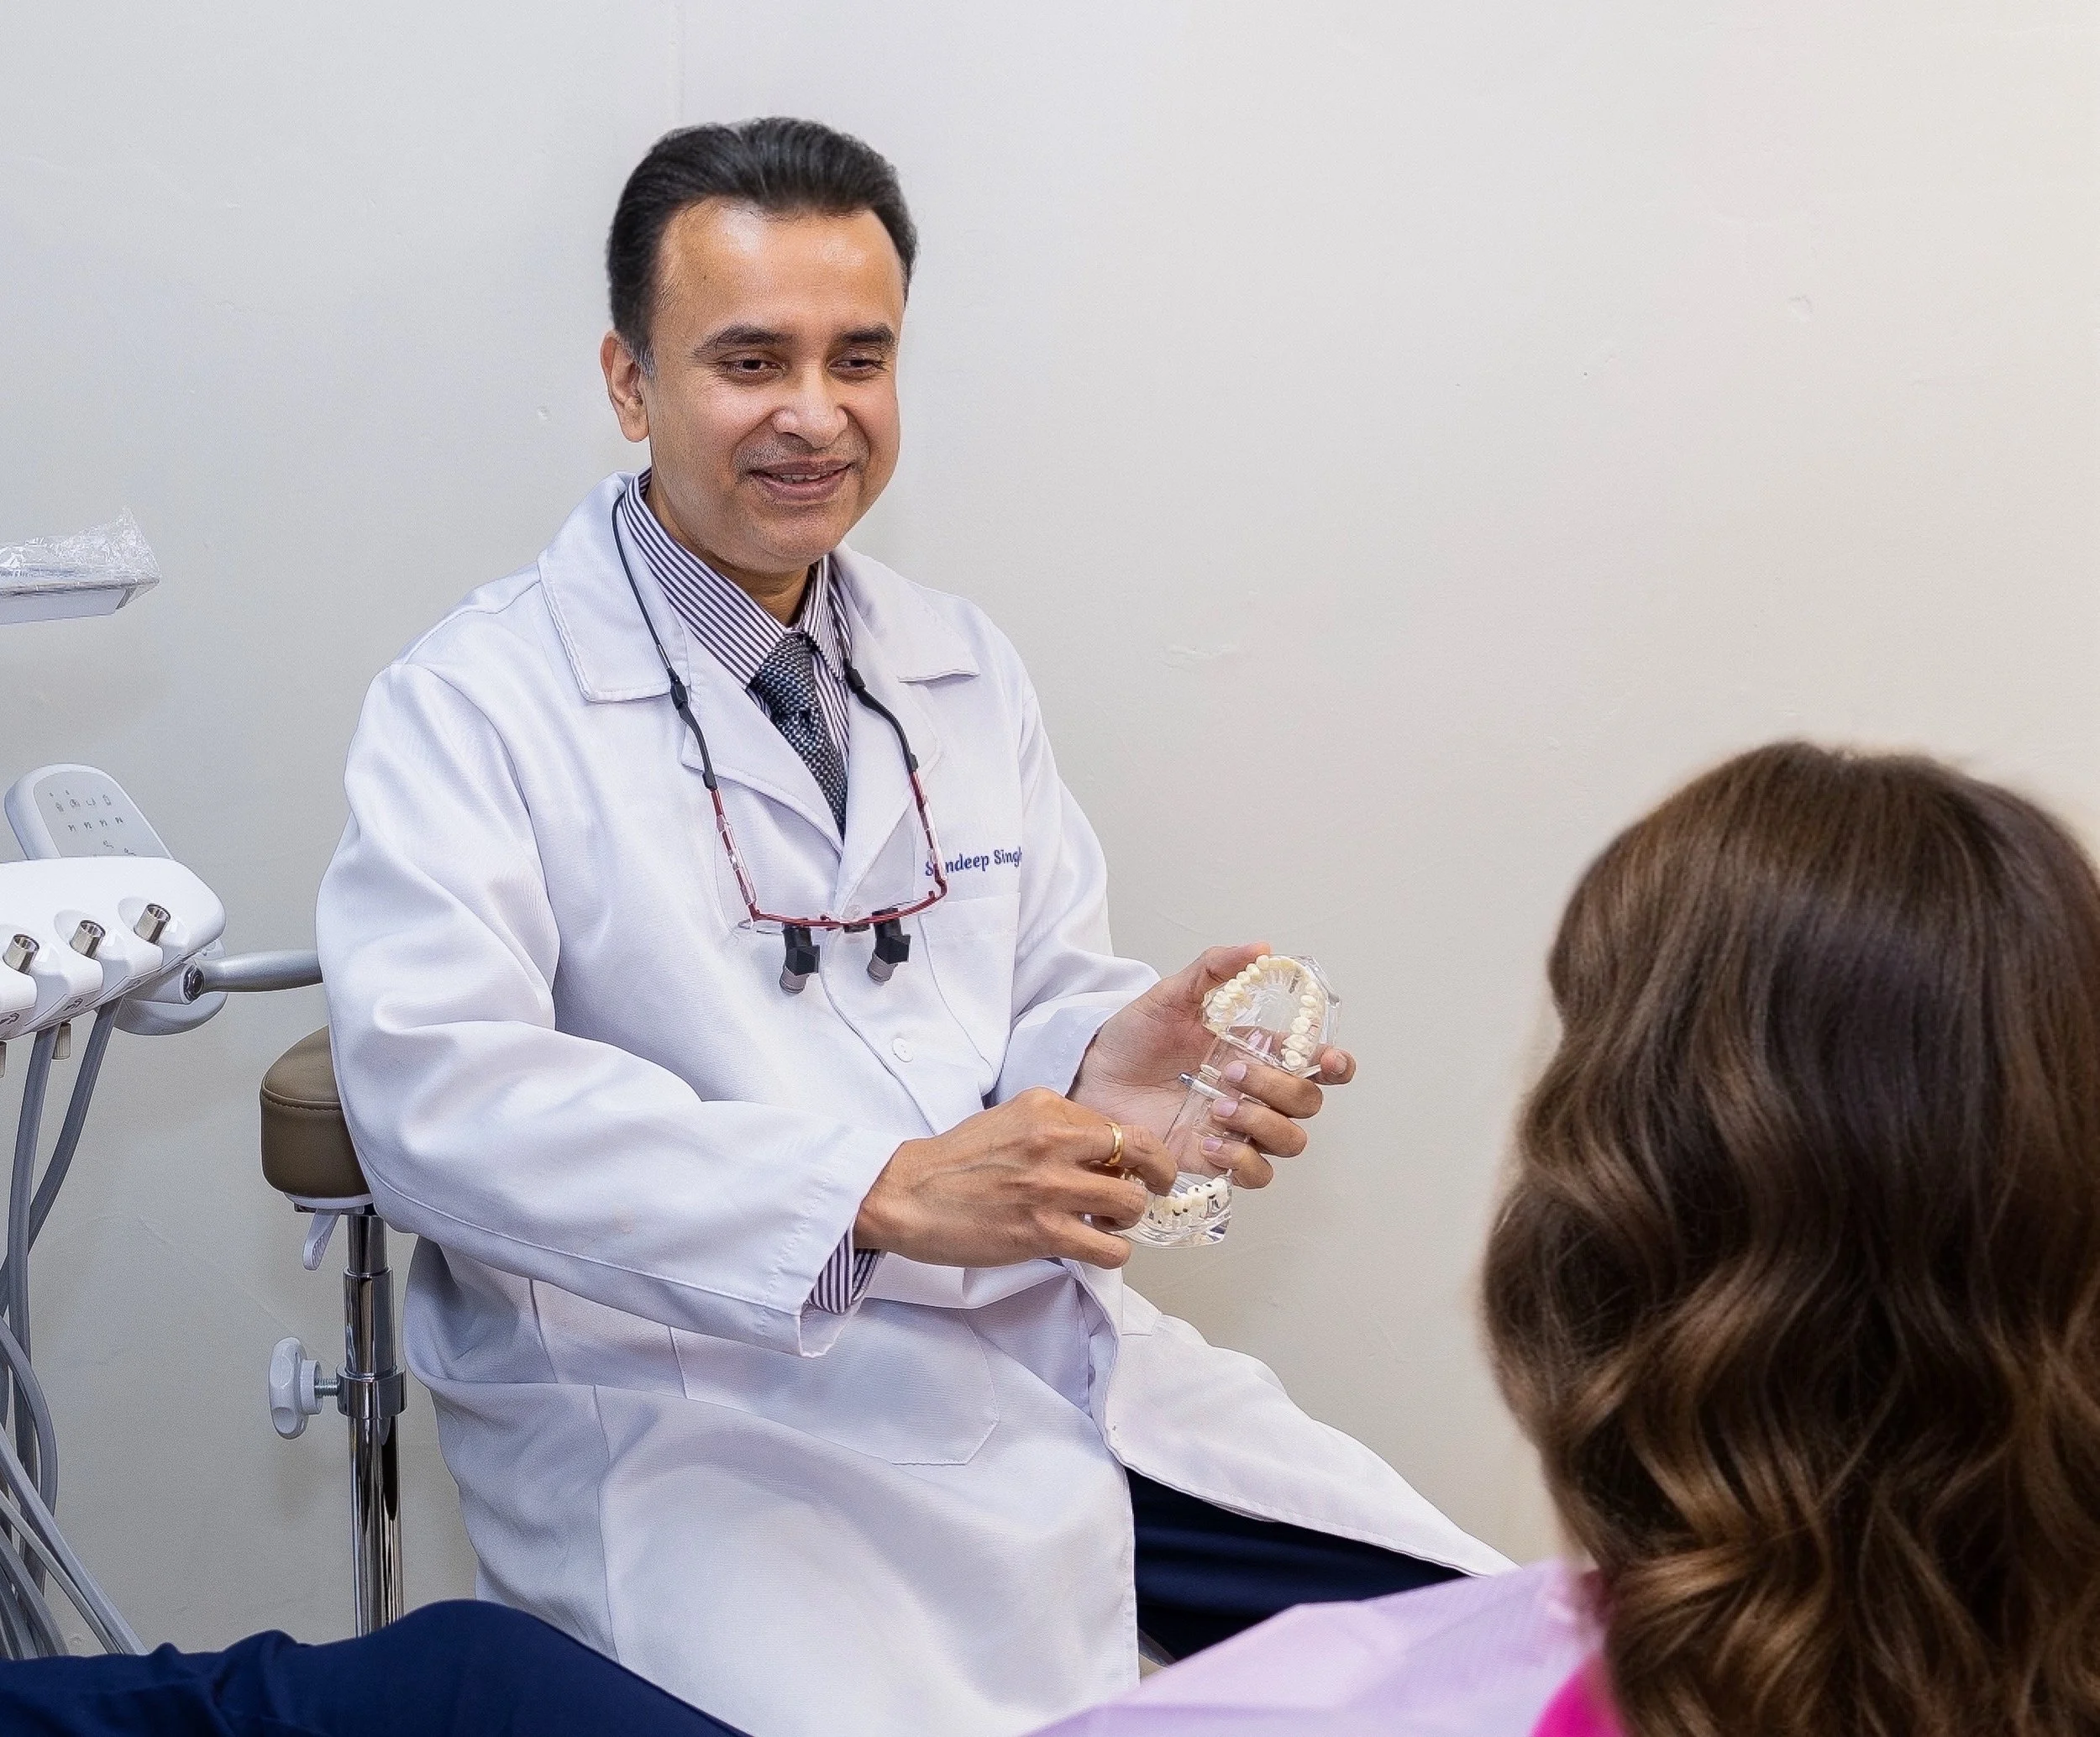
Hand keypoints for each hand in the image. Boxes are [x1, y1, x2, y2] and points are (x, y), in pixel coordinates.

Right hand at [854, 1088, 1174, 1269]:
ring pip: (1130, 1203)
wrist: (907, 1195)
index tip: (1143, 1166)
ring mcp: (1049, 1187)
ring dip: (1128, 1219)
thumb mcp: (1010, 1120)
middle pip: (1140, 1154)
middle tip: (1153, 1191)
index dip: (1141, 1151)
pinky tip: (1097, 1248)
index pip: (1119, 1126)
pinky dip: (1113, 1253)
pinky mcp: (1041, 1231)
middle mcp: (1053, 1140)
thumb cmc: (955, 1161)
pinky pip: (1108, 1248)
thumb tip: (1103, 1152)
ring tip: (1109, 1224)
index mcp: (1046, 1108)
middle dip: (1157, 1177)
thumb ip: (1057, 1128)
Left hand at [1070, 941, 1355, 1189]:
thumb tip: (1261, 948)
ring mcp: (1237, 1128)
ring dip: (1263, 1124)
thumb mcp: (1170, 995)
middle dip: (1280, 1087)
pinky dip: (1242, 1161)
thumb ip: (1214, 970)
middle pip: (1308, 1102)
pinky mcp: (1214, 1158)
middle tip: (1232, 1072)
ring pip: (1290, 1141)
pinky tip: (1209, 1140)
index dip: (1335, 1065)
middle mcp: (1255, 1092)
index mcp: (1254, 1050)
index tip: (1327, 1059)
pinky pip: (1256, 1173)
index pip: (1317, 1063)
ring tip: (1218, 1108)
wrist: (1091, 1077)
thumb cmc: (1131, 1037)